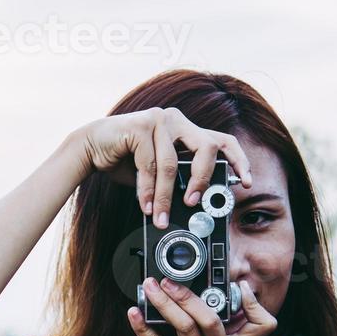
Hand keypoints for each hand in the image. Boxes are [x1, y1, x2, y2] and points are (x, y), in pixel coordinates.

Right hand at [77, 108, 252, 229]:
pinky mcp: (140, 126)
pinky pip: (150, 164)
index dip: (239, 160)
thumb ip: (177, 177)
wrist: (90, 147)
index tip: (246, 182)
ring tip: (160, 216)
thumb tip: (195, 202)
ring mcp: (159, 119)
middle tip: (194, 203)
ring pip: (173, 163)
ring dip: (165, 195)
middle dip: (203, 180)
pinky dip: (147, 190)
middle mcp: (177, 119)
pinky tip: (145, 204)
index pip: (221, 140)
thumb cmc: (124, 159)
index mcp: (186, 129)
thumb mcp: (157, 170)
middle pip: (207, 148)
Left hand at [125, 276, 276, 335]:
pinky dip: (143, 328)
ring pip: (185, 327)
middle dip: (188, 294)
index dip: (253, 303)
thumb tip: (200, 311)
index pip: (261, 324)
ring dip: (165, 303)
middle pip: (210, 317)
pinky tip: (134, 314)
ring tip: (151, 288)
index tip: (239, 286)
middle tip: (169, 279)